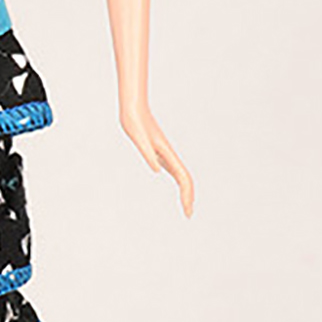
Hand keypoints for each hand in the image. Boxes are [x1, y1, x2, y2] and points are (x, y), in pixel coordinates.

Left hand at [118, 99, 193, 217]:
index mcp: (166, 153)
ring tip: (186, 205)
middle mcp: (168, 154)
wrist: (133, 108)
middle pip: (185, 178)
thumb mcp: (138, 137)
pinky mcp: (159, 151)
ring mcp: (165, 153)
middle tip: (188, 214)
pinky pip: (173, 168)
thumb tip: (157, 170)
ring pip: (180, 174)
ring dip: (185, 190)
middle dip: (188, 196)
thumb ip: (147, 153)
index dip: (186, 194)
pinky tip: (176, 183)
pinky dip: (177, 180)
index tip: (187, 210)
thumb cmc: (134, 121)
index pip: (183, 178)